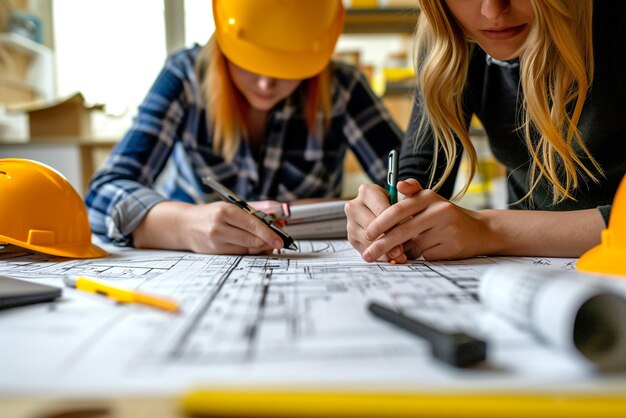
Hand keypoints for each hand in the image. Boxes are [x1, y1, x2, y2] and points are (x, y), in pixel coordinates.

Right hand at [134, 201, 284, 254]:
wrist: (184, 225)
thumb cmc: (211, 214)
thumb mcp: (231, 206)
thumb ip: (256, 209)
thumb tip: (279, 214)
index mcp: (225, 211)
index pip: (253, 224)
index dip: (269, 233)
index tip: (280, 239)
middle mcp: (219, 227)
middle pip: (252, 239)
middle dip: (268, 242)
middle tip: (278, 241)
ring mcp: (216, 242)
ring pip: (247, 249)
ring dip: (261, 248)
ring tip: (268, 243)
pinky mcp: (216, 253)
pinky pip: (240, 254)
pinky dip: (250, 251)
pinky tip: (254, 247)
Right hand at [345, 183, 407, 262]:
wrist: (388, 215)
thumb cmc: (399, 206)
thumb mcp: (408, 194)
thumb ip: (411, 188)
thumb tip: (402, 185)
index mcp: (367, 191)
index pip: (381, 210)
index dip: (395, 224)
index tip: (407, 234)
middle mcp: (354, 205)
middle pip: (371, 227)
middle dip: (388, 240)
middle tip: (402, 250)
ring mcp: (350, 222)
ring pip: (367, 240)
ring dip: (383, 251)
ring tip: (398, 256)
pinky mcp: (351, 237)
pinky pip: (364, 250)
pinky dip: (378, 256)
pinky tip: (389, 258)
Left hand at [361, 178, 493, 260]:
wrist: (480, 230)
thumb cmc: (445, 217)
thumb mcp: (429, 200)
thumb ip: (411, 193)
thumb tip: (398, 184)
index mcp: (429, 197)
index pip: (398, 210)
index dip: (380, 223)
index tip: (368, 234)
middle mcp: (439, 210)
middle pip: (402, 231)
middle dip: (382, 244)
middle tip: (368, 254)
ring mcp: (447, 228)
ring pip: (414, 245)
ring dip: (407, 250)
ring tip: (412, 247)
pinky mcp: (453, 245)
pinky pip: (426, 255)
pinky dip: (422, 255)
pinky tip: (432, 249)